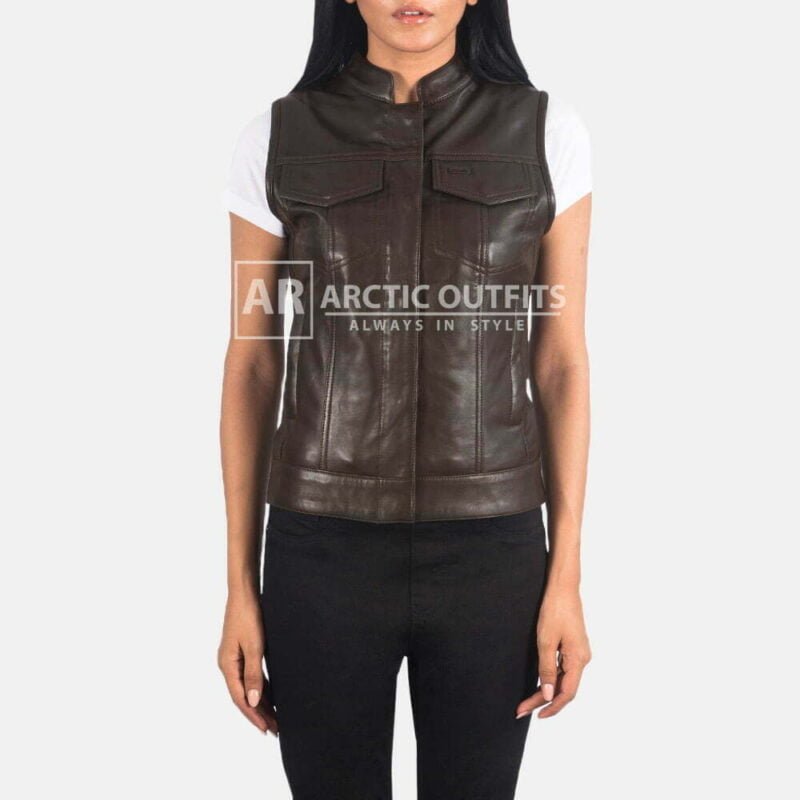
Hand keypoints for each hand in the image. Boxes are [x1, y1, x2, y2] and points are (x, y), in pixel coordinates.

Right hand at [218, 590, 277, 735]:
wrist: (245, 592)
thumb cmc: (248, 615)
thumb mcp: (254, 646)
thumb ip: (254, 674)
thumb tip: (253, 700)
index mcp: (227, 665)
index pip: (240, 698)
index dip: (254, 715)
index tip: (266, 729)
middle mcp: (229, 664)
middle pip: (244, 695)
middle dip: (259, 713)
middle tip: (275, 729)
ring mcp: (235, 658)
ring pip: (248, 686)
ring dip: (261, 702)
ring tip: (275, 718)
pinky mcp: (243, 651)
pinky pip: (252, 675)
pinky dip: (261, 687)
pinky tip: (271, 696)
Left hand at [516, 587, 590, 718]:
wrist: (563, 587)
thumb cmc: (554, 610)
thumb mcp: (546, 641)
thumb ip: (547, 670)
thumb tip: (548, 696)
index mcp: (579, 660)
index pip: (566, 693)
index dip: (551, 707)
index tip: (534, 715)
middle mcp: (582, 659)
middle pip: (564, 688)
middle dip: (543, 701)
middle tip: (522, 709)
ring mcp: (579, 653)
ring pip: (563, 680)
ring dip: (546, 691)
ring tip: (527, 702)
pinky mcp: (573, 647)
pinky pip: (563, 669)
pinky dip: (550, 679)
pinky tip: (539, 685)